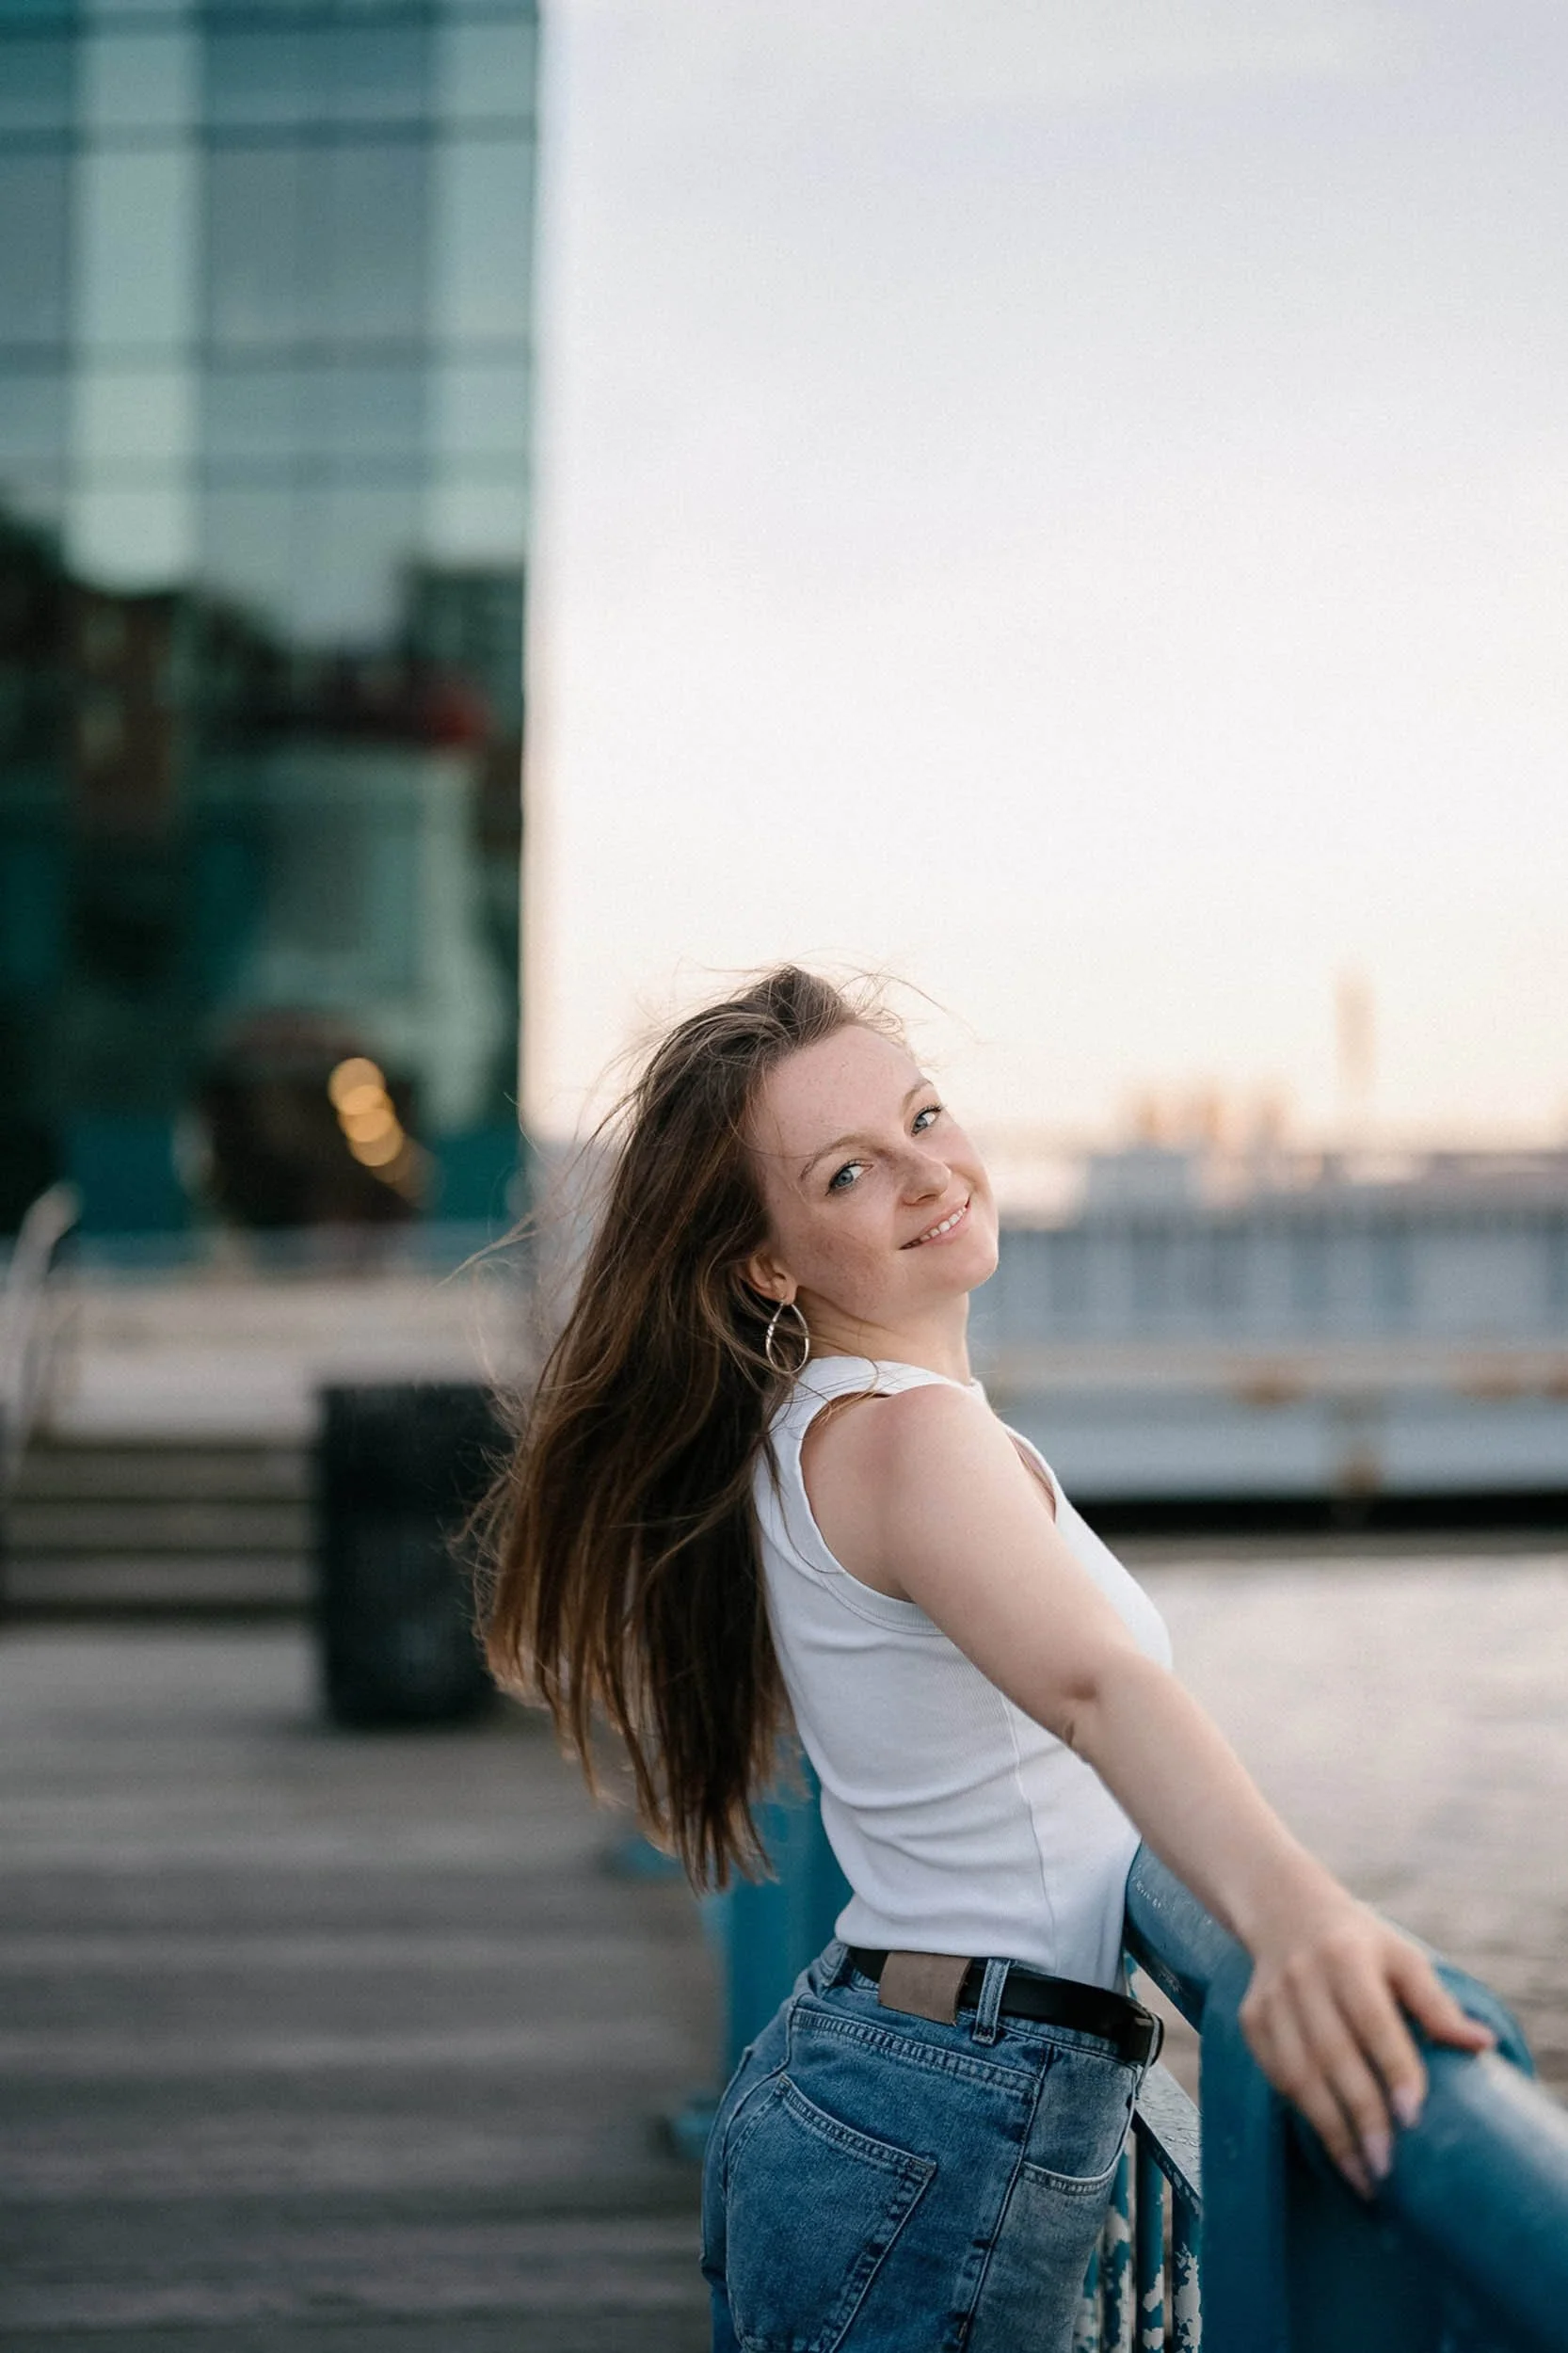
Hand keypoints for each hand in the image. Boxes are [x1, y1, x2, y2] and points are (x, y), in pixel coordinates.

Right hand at [1239, 1894, 1495, 2198]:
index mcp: (1347, 1956)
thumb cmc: (1359, 1944)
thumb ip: (1437, 2004)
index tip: (1414, 2116)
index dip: (1394, 2067)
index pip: (1373, 2019)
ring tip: (1363, 2176)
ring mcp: (1271, 2000)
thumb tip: (1482, 2044)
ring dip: (1331, 2130)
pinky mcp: (1251, 2020)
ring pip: (1298, 2075)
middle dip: (1361, 2116)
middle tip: (1388, 2167)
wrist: (1283, 1912)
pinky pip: (1276, 2076)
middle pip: (1333, 2055)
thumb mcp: (1402, 1957)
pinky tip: (1334, 2145)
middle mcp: (1303, 1977)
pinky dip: (1305, 2114)